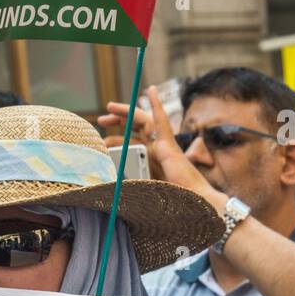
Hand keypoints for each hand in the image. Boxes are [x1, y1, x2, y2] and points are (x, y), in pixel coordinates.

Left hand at [99, 86, 226, 210]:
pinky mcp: (170, 145)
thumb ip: (130, 184)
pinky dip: (157, 104)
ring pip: (143, 121)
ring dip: (127, 111)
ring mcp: (164, 145)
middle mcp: (157, 150)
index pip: (131, 142)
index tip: (101, 141)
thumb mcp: (143, 190)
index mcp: (152, 160)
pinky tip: (151, 90)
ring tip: (111, 106)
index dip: (116, 139)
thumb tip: (110, 184)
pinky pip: (162, 120)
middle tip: (102, 120)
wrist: (193, 205)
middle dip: (118, 122)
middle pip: (135, 129)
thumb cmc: (172, 203)